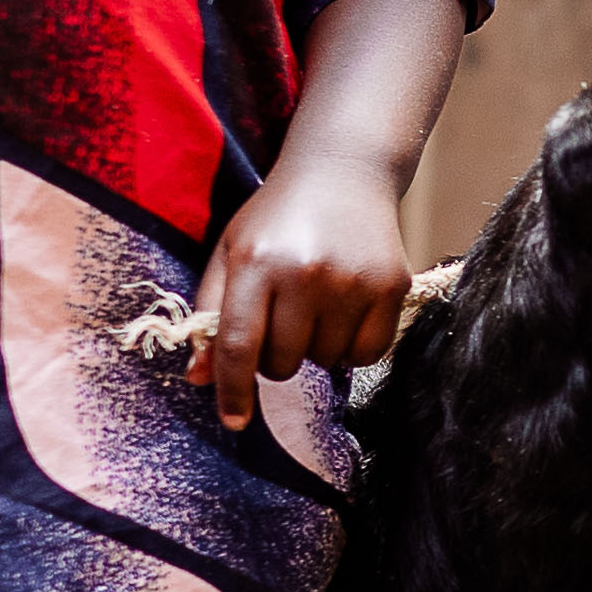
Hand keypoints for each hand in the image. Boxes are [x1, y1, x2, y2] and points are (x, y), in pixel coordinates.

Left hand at [192, 152, 411, 431]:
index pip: (238, 344)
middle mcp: (304, 272)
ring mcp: (352, 280)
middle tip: (282, 321)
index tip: (233, 420)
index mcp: (255, 261)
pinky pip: (367, 353)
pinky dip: (352, 348)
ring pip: (325, 361)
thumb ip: (211, 312)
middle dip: (275, 357)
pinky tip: (344, 315)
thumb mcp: (231, 251)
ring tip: (315, 308)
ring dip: (315, 349)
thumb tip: (200, 378)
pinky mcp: (391, 285)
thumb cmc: (277, 216)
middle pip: (282, 362)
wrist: (344, 170)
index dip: (232, 391)